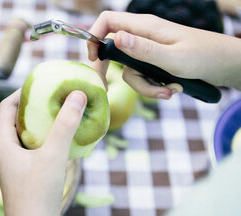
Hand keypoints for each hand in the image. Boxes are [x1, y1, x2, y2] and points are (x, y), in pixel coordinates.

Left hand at [0, 89, 86, 215]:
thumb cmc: (38, 193)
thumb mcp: (53, 155)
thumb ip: (65, 124)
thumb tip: (77, 95)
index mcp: (0, 141)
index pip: (6, 106)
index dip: (22, 92)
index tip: (41, 84)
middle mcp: (1, 150)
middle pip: (14, 119)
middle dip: (34, 107)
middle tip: (54, 98)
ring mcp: (10, 163)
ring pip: (23, 134)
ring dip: (39, 123)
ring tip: (59, 116)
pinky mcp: (20, 173)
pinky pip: (29, 147)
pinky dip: (42, 139)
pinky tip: (59, 141)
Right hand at [88, 11, 240, 98]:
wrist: (226, 65)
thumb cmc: (204, 57)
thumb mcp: (172, 58)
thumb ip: (142, 50)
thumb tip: (114, 39)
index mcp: (145, 27)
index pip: (108, 21)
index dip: (94, 36)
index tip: (92, 59)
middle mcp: (143, 36)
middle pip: (113, 50)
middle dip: (111, 71)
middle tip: (108, 87)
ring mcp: (149, 50)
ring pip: (130, 70)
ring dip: (145, 87)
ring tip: (168, 92)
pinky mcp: (155, 62)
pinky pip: (143, 77)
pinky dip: (154, 89)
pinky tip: (172, 90)